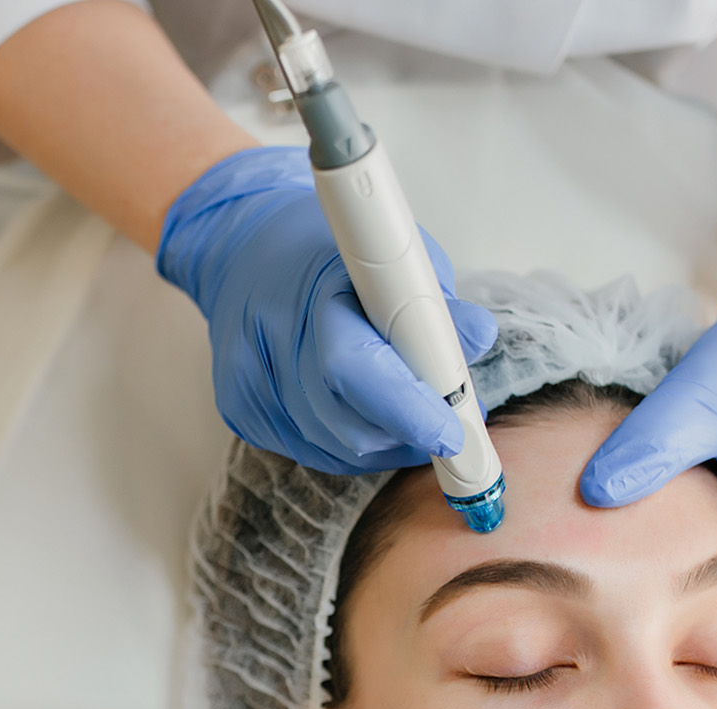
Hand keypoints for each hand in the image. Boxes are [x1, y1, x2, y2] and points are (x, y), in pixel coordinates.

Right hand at [157, 147, 496, 474]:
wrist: (241, 251)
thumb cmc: (326, 250)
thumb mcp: (391, 252)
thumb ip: (433, 300)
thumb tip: (477, 338)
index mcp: (307, 291)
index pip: (355, 368)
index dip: (410, 408)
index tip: (454, 433)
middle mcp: (267, 343)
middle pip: (349, 425)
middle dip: (408, 433)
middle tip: (446, 426)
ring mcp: (247, 384)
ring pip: (335, 449)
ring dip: (384, 441)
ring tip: (406, 410)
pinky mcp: (239, 411)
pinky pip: (312, 450)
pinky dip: (350, 443)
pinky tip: (361, 412)